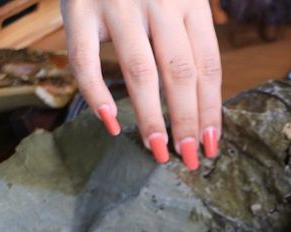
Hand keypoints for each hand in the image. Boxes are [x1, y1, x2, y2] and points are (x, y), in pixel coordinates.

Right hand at [62, 0, 222, 169]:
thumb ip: (191, 39)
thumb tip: (205, 103)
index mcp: (191, 3)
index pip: (208, 66)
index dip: (211, 109)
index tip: (212, 144)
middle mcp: (158, 2)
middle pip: (180, 73)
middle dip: (187, 121)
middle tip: (190, 158)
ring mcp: (116, 5)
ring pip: (140, 71)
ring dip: (151, 117)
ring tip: (158, 151)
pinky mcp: (78, 9)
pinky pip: (85, 61)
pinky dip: (97, 96)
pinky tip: (112, 124)